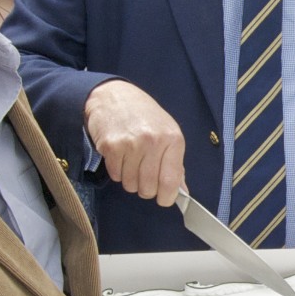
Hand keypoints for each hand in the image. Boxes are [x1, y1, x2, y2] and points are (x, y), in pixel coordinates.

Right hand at [85, 80, 185, 205]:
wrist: (113, 96)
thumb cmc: (144, 116)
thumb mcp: (168, 133)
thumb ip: (176, 164)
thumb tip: (183, 192)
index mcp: (173, 139)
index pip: (171, 181)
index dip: (166, 197)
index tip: (163, 199)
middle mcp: (153, 141)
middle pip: (149, 188)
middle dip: (146, 189)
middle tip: (144, 176)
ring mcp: (131, 144)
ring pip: (130, 185)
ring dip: (130, 180)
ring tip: (131, 162)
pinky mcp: (111, 146)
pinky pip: (116, 175)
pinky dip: (118, 172)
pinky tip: (121, 156)